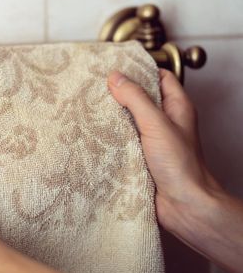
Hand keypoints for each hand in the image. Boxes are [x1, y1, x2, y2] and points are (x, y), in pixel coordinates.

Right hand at [107, 69, 242, 272]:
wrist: (183, 206)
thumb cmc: (180, 165)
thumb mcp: (156, 124)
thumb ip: (136, 98)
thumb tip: (115, 77)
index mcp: (177, 108)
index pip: (159, 78)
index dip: (140, 70)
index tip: (116, 66)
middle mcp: (165, 122)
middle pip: (141, 98)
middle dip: (120, 92)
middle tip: (96, 85)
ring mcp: (152, 140)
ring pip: (130, 121)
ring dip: (112, 116)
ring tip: (89, 106)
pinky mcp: (140, 157)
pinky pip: (123, 141)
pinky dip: (110, 137)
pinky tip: (93, 133)